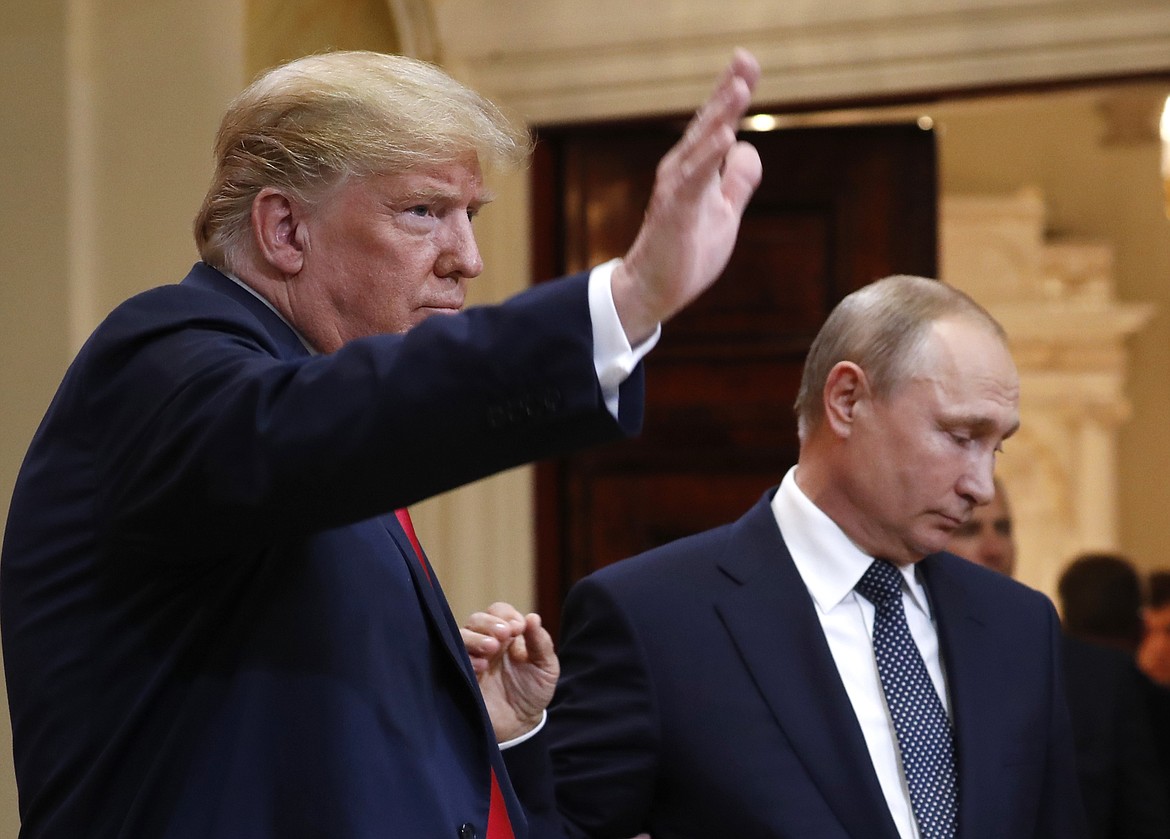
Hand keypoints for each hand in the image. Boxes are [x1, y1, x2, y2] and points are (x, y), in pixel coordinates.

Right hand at [462, 602, 559, 741]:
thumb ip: (541, 643)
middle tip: (505, 634)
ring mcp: (472, 658)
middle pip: (477, 619)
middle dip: (490, 623)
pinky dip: (467, 658)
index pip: (499, 612)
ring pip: (462, 635)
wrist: (520, 725)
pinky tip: (481, 666)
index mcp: (507, 636)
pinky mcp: (462, 676)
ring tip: (492, 648)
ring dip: (476, 637)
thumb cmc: (533, 692)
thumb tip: (533, 617)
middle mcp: (486, 643)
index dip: (506, 615)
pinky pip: (454, 660)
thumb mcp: (546, 667)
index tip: (519, 627)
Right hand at [611, 48, 762, 343]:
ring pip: (700, 145)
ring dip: (720, 115)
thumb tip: (748, 147)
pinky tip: (727, 137)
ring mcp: (676, 190)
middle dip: (727, 91)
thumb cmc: (685, 252)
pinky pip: (694, 180)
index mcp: (694, 169)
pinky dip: (709, 157)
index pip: (716, 124)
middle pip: (708, 124)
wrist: (654, 290)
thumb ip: (736, 181)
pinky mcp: (674, 212)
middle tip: (745, 58)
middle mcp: (681, 171)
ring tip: (740, 87)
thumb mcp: (723, 212)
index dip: (731, 94)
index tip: (747, 63)